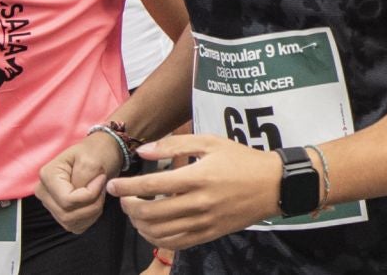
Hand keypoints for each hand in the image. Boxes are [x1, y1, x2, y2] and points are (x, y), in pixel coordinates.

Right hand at [36, 129, 127, 232]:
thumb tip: (79, 195)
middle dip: (92, 204)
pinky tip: (95, 203)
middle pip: (67, 214)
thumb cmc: (97, 151)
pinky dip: (89, 218)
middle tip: (103, 187)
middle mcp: (44, 192)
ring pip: (71, 222)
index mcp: (47, 176)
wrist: (101, 152)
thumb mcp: (92, 158)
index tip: (101, 179)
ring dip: (92, 211)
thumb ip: (83, 178)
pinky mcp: (61, 213)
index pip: (67, 200)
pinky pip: (75, 226)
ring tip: (100, 193)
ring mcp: (51, 204)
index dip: (89, 194)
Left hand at [108, 134, 285, 249]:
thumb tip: (143, 151)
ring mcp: (203, 222)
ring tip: (135, 212)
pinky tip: (150, 228)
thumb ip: (176, 144)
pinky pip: (174, 243)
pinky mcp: (208, 234)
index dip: (126, 187)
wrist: (273, 185)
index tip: (113, 185)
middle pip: (150, 212)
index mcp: (198, 176)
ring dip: (138, 224)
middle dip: (128, 206)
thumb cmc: (242, 159)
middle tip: (123, 199)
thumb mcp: (212, 142)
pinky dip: (155, 238)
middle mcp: (198, 202)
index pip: (151, 185)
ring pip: (158, 231)